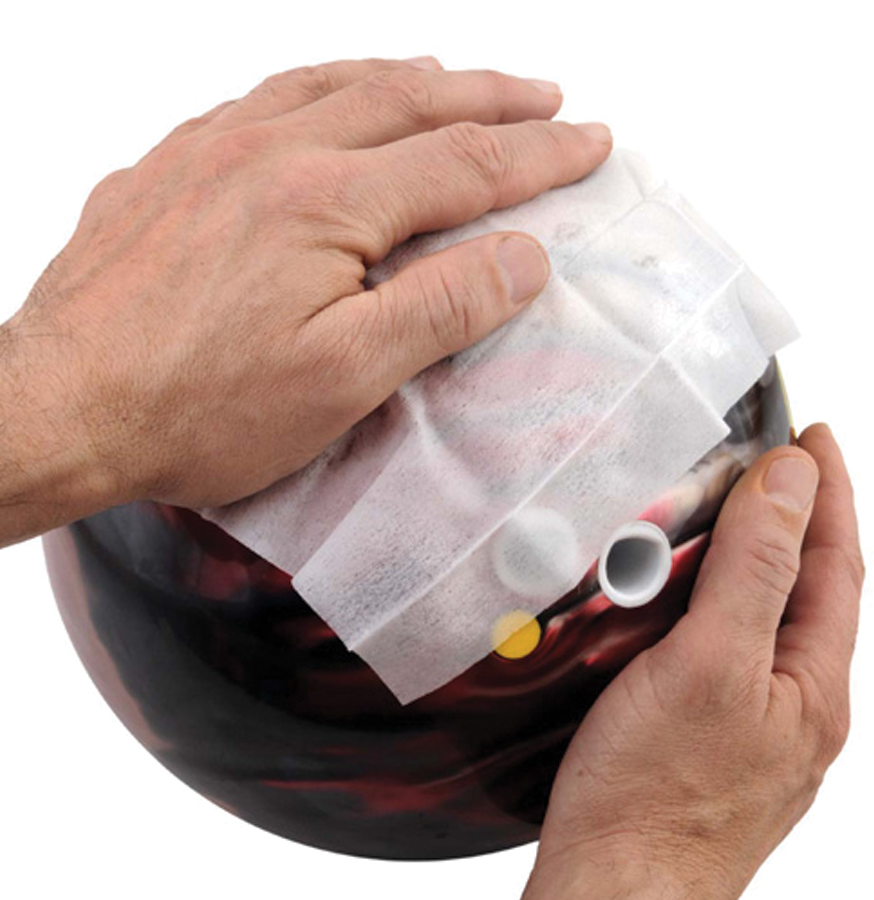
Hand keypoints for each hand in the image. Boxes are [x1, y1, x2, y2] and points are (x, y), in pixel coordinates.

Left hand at [0, 56, 610, 551]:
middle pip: (408, 101)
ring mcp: (211, 150)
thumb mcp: (341, 378)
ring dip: (409, 77)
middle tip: (545, 96)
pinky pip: (263, 97)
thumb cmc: (196, 406)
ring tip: (454, 80)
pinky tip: (329, 96)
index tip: (590, 142)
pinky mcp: (169, 167)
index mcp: (325, 202)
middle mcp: (270, 151)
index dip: (540, 153)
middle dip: (490, 97)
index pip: (465, 162)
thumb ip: (439, 308)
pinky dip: (322, 85)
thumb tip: (521, 256)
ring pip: (333, 83)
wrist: (60, 406)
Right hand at [523, 424, 863, 899]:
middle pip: (810, 589)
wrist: (617, 889)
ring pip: (769, 619)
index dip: (827, 491)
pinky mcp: (708, 735)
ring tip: (740, 514)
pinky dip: (722, 602)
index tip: (815, 435)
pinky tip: (692, 601)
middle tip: (780, 462)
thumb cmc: (656, 794)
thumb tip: (789, 484)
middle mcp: (794, 704)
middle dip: (801, 517)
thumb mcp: (711, 664)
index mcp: (812, 684)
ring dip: (761, 557)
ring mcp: (754, 723)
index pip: (835, 562)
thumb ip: (755, 572)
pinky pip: (731, 648)